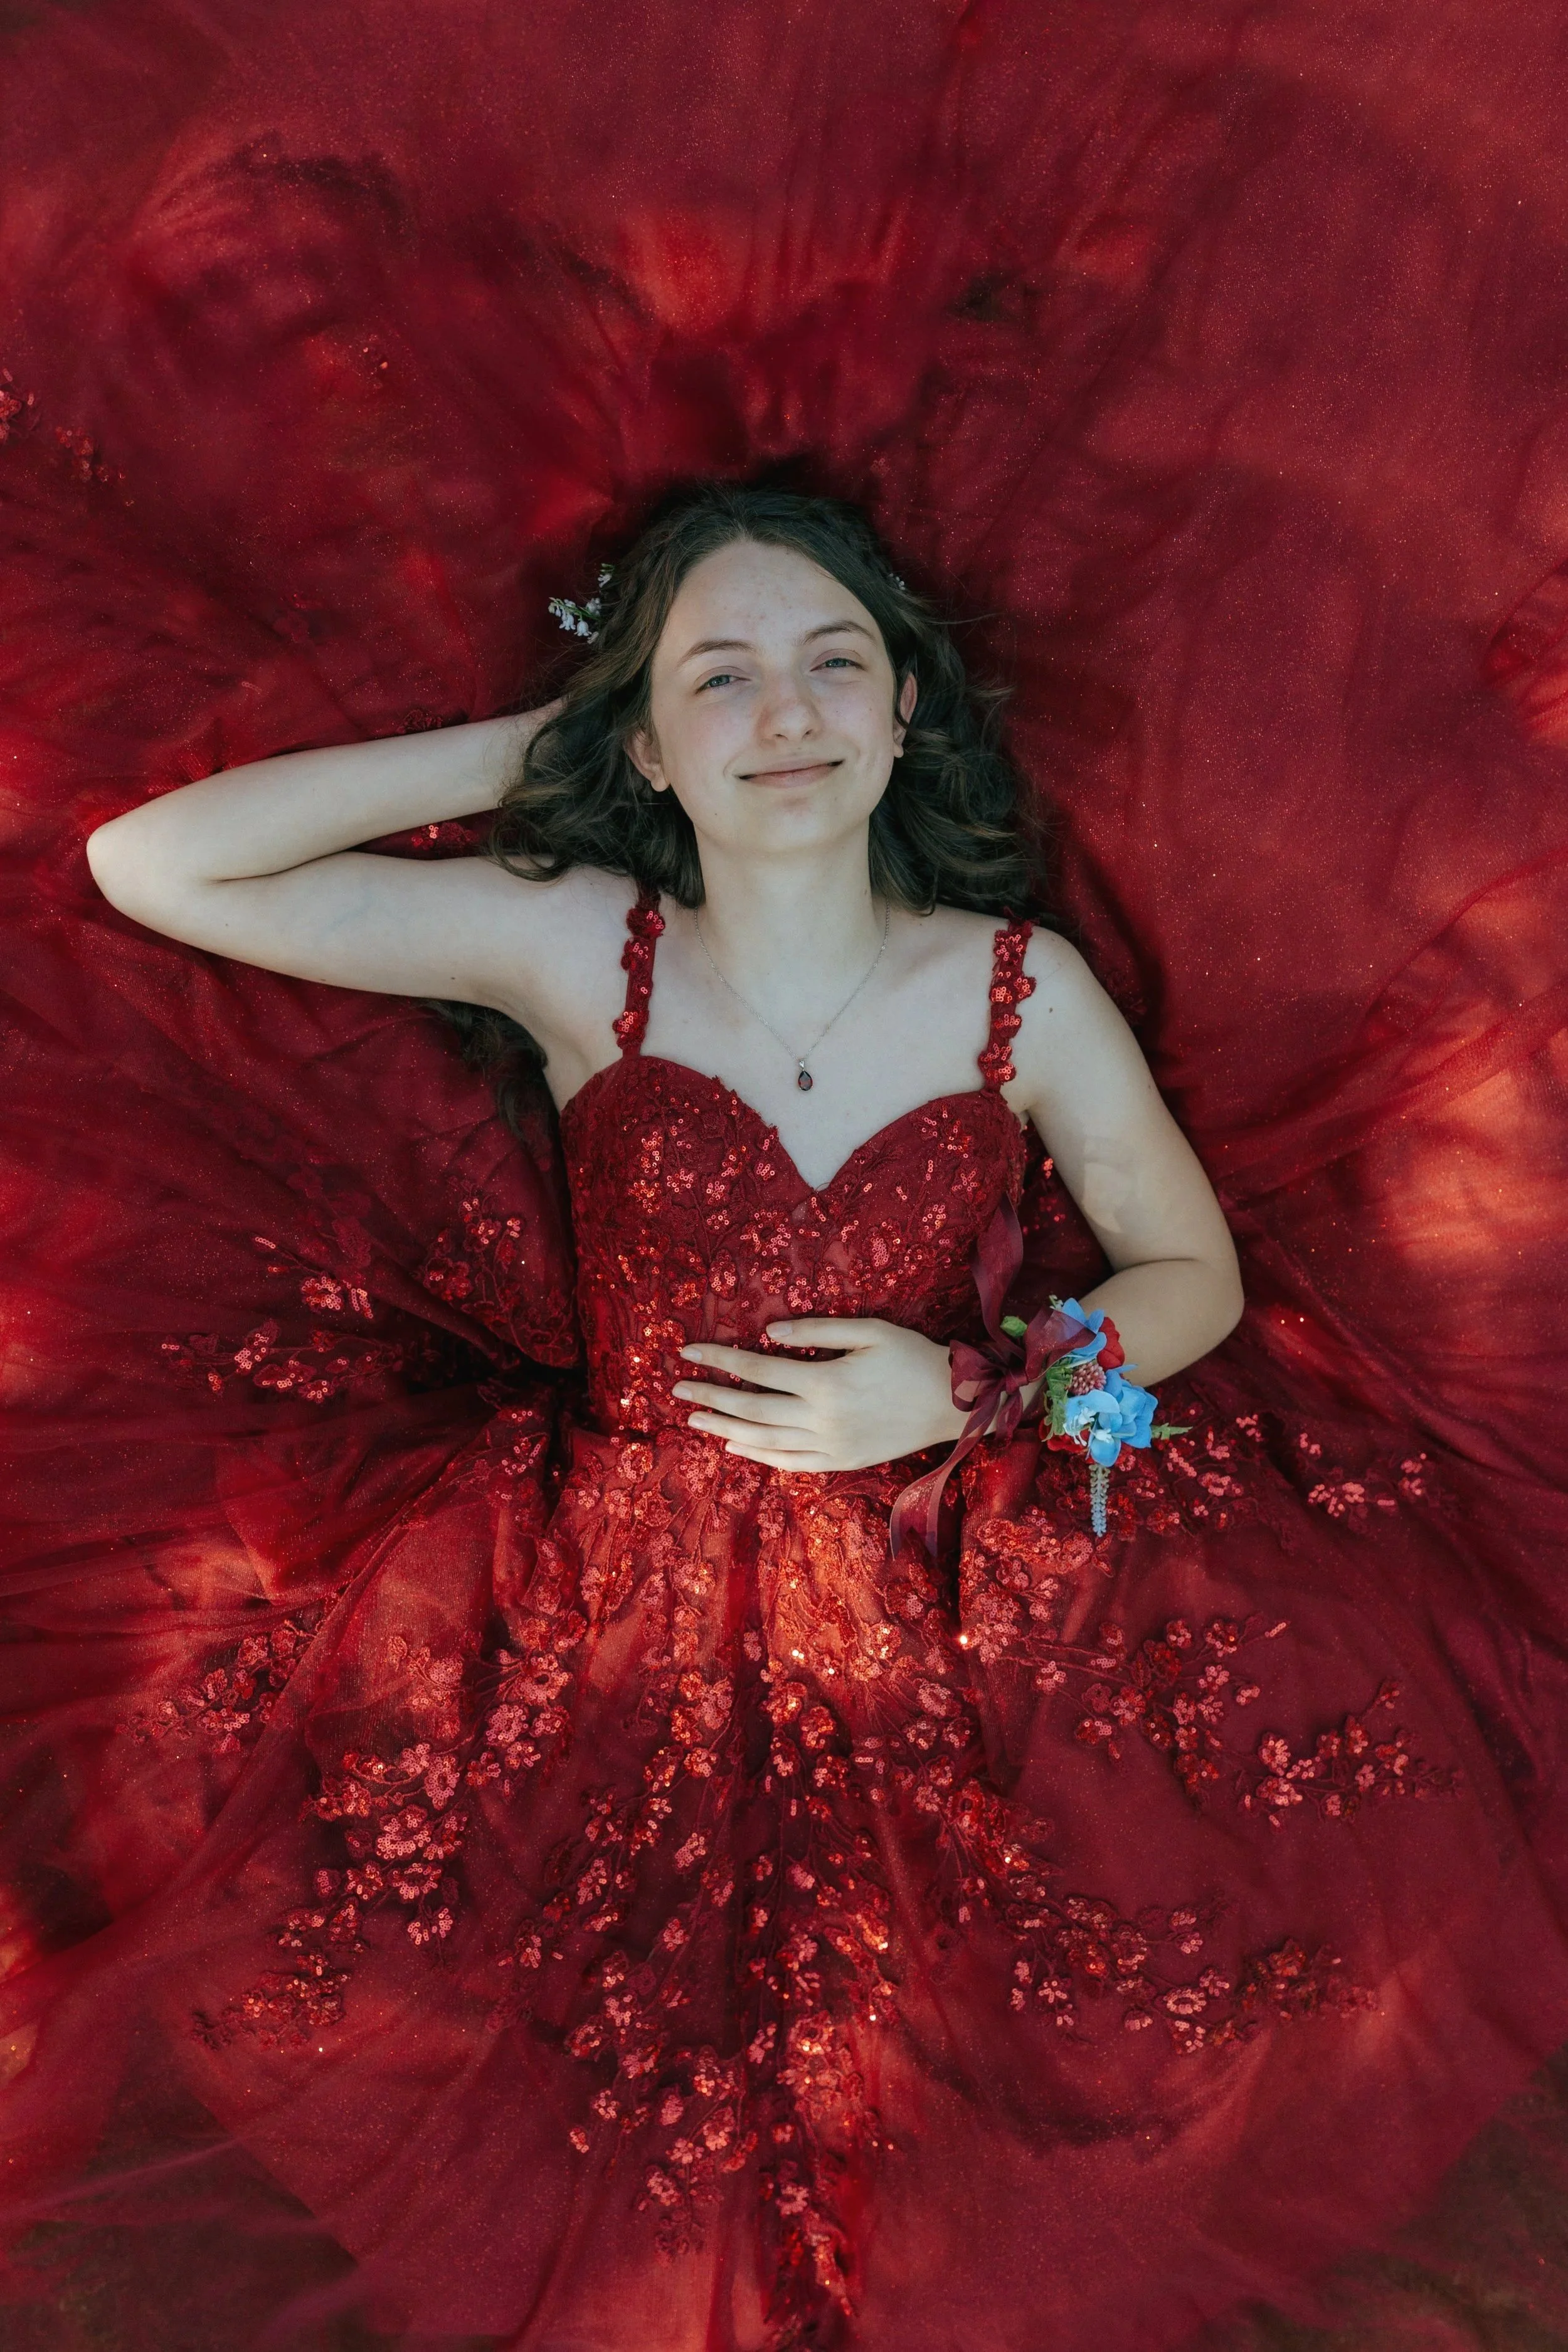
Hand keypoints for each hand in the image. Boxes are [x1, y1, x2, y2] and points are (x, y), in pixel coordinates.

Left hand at [672, 1319, 967, 1472]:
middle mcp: (821, 1420)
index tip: (688, 1351)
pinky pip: (790, 1463)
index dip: (719, 1359)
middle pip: (750, 1408)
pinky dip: (759, 1455)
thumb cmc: (913, 1357)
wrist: (956, 1404)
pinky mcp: (842, 1462)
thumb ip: (816, 1331)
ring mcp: (830, 1446)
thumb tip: (767, 1335)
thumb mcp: (869, 1331)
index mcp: (825, 1382)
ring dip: (725, 1427)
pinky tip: (735, 1444)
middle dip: (710, 1396)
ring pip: (764, 1439)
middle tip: (677, 1388)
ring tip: (694, 1418)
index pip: (756, 1369)